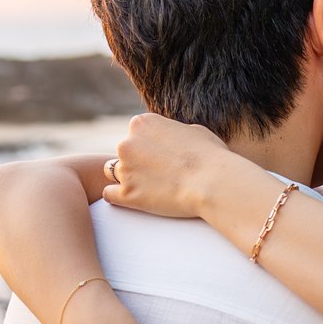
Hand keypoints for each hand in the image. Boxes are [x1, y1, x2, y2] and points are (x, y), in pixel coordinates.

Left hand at [101, 114, 226, 219]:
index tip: (163, 158)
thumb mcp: (194, 131)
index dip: (149, 147)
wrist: (213, 182)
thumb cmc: (211, 156)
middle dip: (138, 163)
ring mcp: (124, 169)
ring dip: (131, 180)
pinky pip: (109, 195)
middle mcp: (127, 143)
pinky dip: (119, 198)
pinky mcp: (126, 194)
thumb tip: (172, 138)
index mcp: (142, 123)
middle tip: (160, 174)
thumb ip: (173, 132)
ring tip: (153, 188)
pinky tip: (135, 200)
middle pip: (125, 154)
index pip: (136, 135)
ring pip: (116, 174)